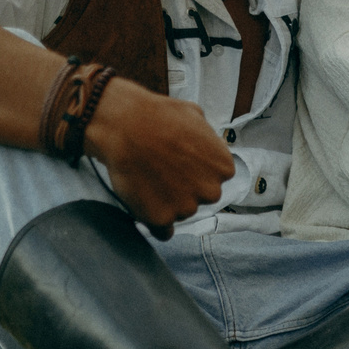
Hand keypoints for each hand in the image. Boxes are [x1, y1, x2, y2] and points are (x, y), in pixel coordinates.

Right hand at [84, 79, 236, 228]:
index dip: (196, 171)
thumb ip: (206, 138)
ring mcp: (187, 208)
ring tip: (147, 179)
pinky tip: (145, 207)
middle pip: (200, 197)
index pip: (215, 178)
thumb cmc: (157, 116)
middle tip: (163, 172)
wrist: (125, 126)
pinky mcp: (161, 219)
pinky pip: (163, 232)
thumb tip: (207, 143)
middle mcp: (211, 191)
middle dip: (185, 188)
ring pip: (180, 212)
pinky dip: (154, 223)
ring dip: (168, 202)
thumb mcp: (195, 116)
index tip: (180, 164)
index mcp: (224, 168)